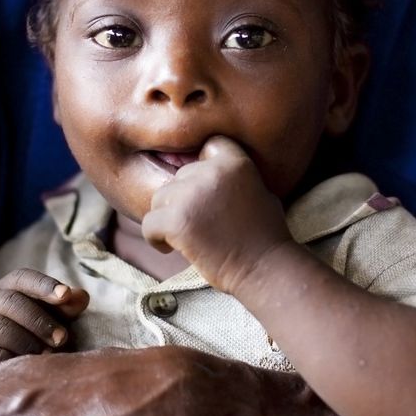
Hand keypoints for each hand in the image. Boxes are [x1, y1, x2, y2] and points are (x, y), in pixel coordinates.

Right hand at [0, 268, 88, 367]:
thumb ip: (66, 307)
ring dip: (26, 342)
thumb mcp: (51, 316)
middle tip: (62, 339)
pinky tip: (23, 367)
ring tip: (46, 355)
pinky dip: (8, 360)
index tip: (65, 295)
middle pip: (12, 302)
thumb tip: (80, 296)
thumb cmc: (30, 333)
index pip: (24, 277)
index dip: (45, 285)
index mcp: (8, 287)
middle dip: (40, 321)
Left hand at [142, 136, 292, 293]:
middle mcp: (212, 172)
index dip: (204, 169)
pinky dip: (155, 238)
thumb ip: (234, 178)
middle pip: (179, 176)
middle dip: (185, 200)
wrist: (265, 268)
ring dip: (168, 217)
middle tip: (198, 224)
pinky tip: (171, 248)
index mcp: (235, 162)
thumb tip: (210, 172)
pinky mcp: (177, 221)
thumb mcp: (261, 191)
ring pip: (160, 198)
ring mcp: (192, 195)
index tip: (209, 193)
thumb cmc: (266, 236)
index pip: (208, 147)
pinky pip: (149, 224)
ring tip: (184, 238)